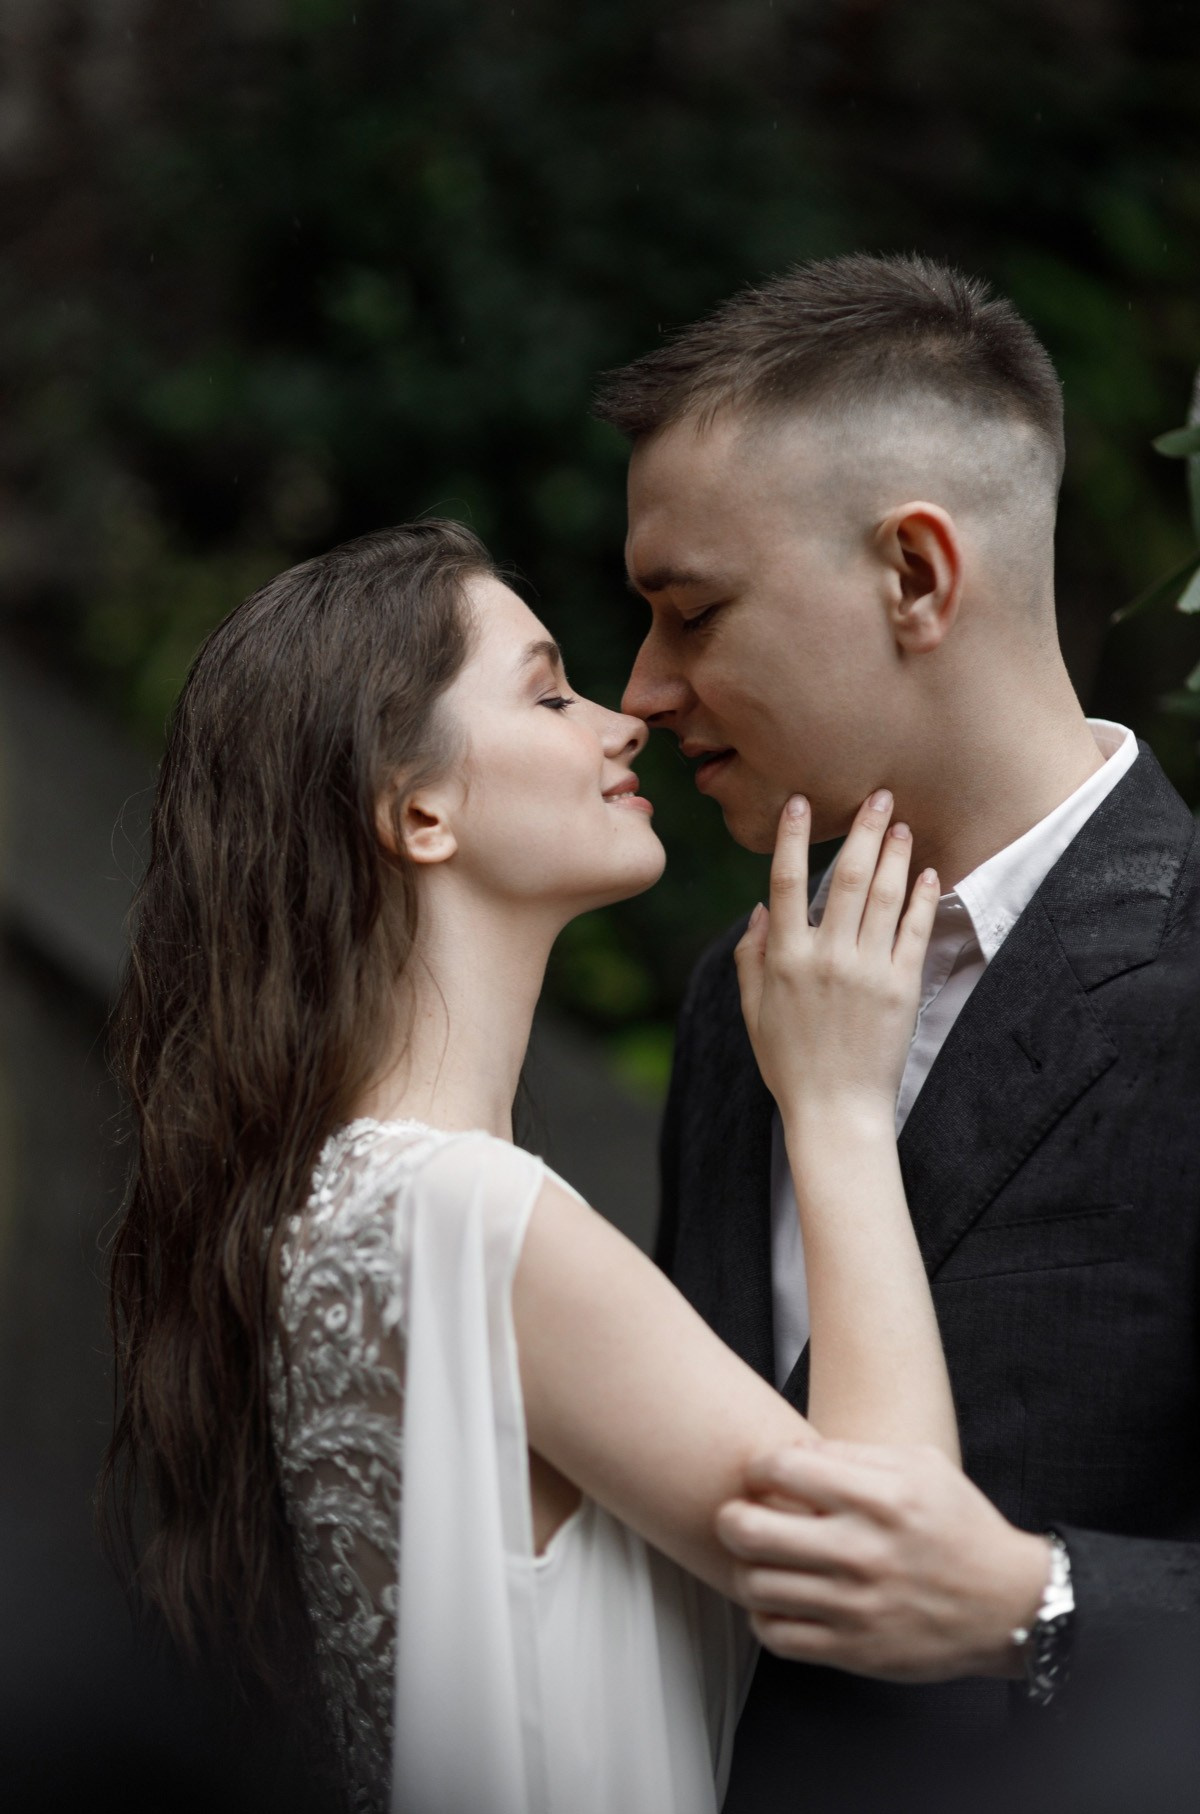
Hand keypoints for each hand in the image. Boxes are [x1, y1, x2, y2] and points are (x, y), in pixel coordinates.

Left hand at [716, 1440, 1050, 1681]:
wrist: (1007, 1604)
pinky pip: (776, 1635)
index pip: (783, 1469)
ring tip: (759, 1559)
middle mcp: (863, 1552)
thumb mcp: (920, 1465)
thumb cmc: (958, 1526)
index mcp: (880, 1497)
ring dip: (745, 1568)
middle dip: (730, 1517)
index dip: (757, 1467)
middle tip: (737, 1516)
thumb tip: (791, 1452)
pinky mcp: (854, 1651)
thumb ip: (853, 1453)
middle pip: (750, 1530)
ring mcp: (856, 1606)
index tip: (760, 1474)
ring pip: (755, 1585)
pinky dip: (763, 1616)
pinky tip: (779, 1599)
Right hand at [734, 791, 938, 1119]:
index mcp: (785, 959)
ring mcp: (867, 971)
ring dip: (895, 854)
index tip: (803, 803)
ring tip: (902, 825)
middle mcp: (827, 957)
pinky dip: (921, 898)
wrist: (835, 1110)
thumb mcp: (753, 1010)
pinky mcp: (901, 988)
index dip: (795, 839)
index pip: (787, 882)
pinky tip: (926, 872)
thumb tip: (759, 909)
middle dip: (864, 831)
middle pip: (848, 877)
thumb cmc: (789, 1063)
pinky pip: (914, 931)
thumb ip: (751, 956)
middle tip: (879, 796)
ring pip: (885, 896)